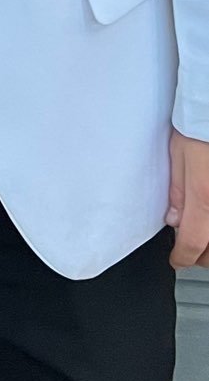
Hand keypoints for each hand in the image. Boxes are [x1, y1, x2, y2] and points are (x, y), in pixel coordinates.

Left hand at [167, 129, 208, 265]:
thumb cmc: (203, 122)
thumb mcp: (179, 153)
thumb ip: (178, 191)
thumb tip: (175, 219)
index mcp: (205, 198)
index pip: (192, 245)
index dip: (181, 257)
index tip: (177, 259)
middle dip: (201, 256)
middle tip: (190, 250)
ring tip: (205, 239)